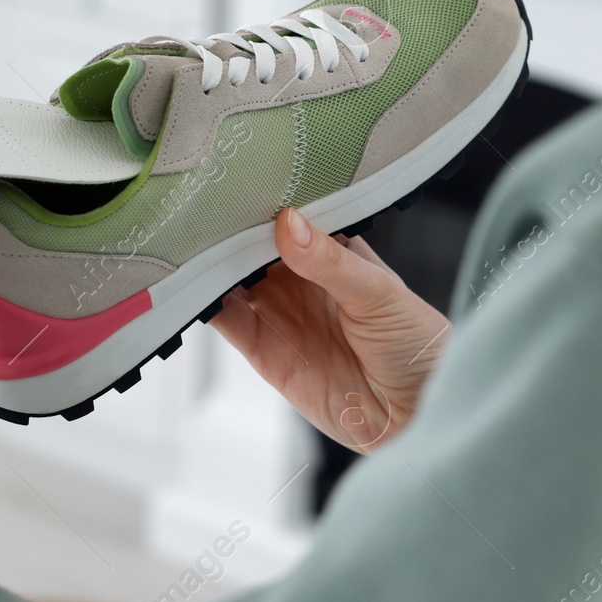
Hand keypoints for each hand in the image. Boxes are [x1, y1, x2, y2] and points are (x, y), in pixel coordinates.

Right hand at [208, 207, 449, 452]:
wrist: (416, 418)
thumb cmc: (417, 347)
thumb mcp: (379, 294)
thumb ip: (331, 261)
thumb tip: (289, 223)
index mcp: (333, 251)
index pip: (290, 217)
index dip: (265, 201)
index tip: (238, 183)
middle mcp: (301, 278)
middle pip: (251, 245)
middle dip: (227, 228)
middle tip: (200, 208)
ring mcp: (279, 313)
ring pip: (232, 279)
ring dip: (210, 263)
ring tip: (185, 241)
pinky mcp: (264, 351)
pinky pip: (226, 322)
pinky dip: (204, 305)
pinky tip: (191, 287)